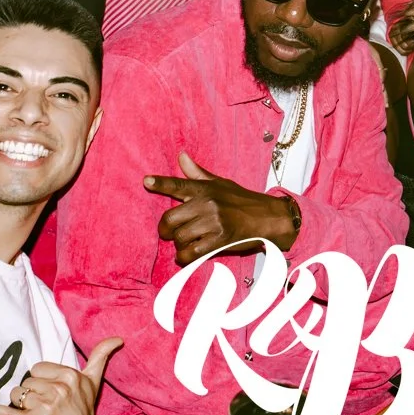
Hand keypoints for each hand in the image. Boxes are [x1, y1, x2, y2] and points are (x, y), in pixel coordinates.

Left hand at [0, 337, 121, 414]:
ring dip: (20, 405)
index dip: (41, 381)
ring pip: (16, 395)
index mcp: (71, 375)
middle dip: (31, 394)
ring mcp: (46, 408)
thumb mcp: (94, 384)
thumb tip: (119, 337)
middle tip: (45, 408)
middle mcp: (59, 390)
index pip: (38, 368)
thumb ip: (102, 356)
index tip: (52, 393)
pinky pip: (5, 413)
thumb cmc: (83, 414)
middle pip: (26, 381)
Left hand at [144, 152, 298, 265]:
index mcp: (205, 189)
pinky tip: (189, 255)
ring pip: (180, 238)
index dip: (160, 183)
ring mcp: (214, 223)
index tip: (146, 181)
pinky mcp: (220, 241)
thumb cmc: (241, 200)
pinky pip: (192, 253)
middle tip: (170, 232)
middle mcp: (208, 204)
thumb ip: (197, 174)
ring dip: (179, 245)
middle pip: (171, 219)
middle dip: (166, 229)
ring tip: (186, 244)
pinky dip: (186, 257)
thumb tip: (181, 157)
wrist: (268, 218)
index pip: (178, 185)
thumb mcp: (220, 183)